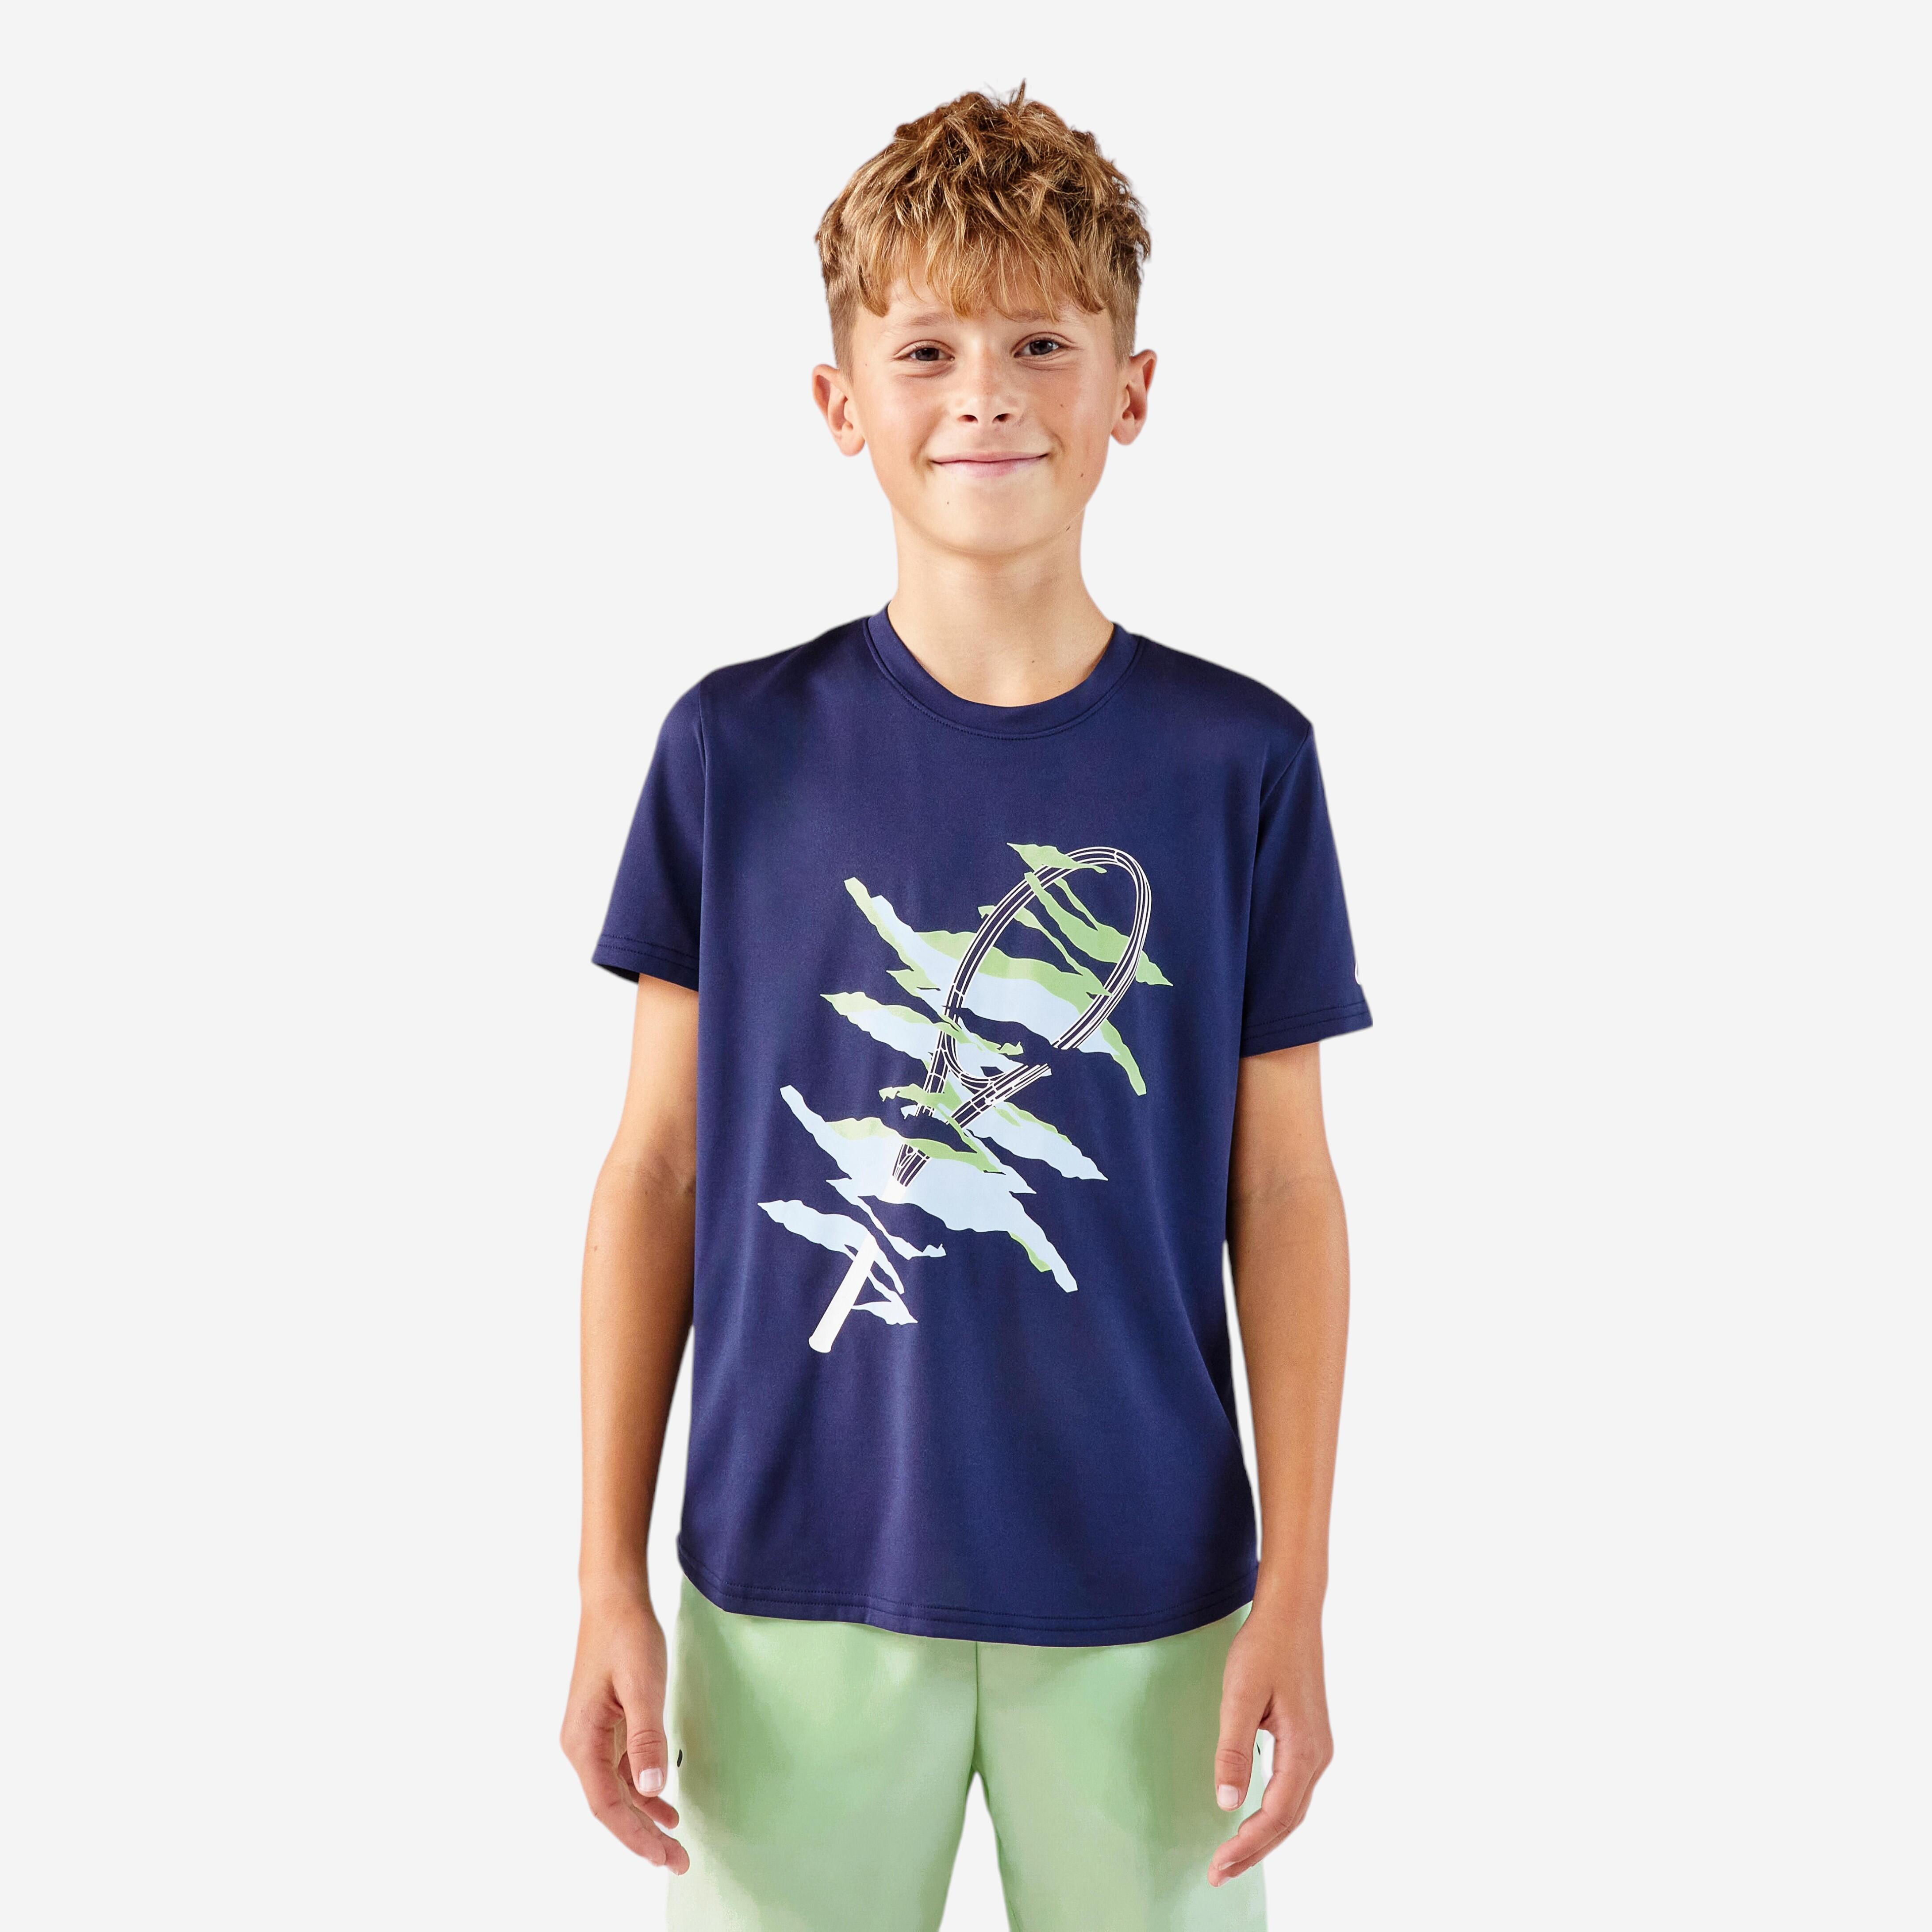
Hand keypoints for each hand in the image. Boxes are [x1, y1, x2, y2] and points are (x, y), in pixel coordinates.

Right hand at [560, 1585, 688, 1872]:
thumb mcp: (642, 1686)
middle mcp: (581, 1744)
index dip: (636, 1837)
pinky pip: (620, 1769)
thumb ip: (646, 1738)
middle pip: (610, 1805)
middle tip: (678, 1859)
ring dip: (643, 1817)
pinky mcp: (605, 1724)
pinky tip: (661, 1802)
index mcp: (582, 1741)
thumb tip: (651, 1789)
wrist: (613, 1599)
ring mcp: (591, 1735)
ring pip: (616, 1790)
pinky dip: (641, 1789)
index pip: (607, 1806)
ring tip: (673, 1841)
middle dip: (642, 1836)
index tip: (665, 1857)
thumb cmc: (626, 1636)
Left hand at [1209, 1601, 1332, 1886]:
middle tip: (1218, 1873)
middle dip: (1254, 1850)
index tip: (1218, 1866)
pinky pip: (1293, 1789)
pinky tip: (1253, 1818)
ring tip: (1231, 1856)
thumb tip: (1228, 1804)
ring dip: (1264, 1835)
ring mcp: (1317, 1747)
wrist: (1291, 1613)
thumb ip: (1234, 1751)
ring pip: (1293, 1808)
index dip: (1248, 1845)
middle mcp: (1318, 1755)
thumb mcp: (1239, 1696)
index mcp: (1304, 1749)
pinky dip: (1274, 1813)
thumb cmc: (1264, 1648)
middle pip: (1288, 1820)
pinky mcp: (1309, 1738)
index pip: (1276, 1815)